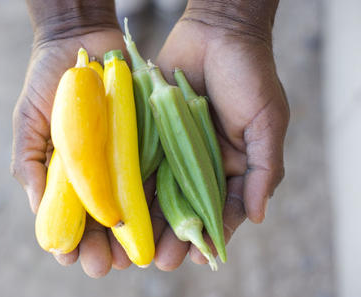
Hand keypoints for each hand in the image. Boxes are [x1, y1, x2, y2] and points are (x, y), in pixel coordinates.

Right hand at [10, 0, 149, 277]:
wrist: (83, 42)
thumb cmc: (50, 83)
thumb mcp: (29, 121)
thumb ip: (28, 162)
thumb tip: (38, 209)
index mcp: (67, 176)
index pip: (68, 219)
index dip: (69, 242)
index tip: (72, 255)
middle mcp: (98, 176)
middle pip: (101, 223)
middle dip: (102, 249)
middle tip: (106, 263)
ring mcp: (124, 164)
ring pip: (130, 210)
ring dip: (131, 237)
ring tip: (135, 257)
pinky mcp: (148, 147)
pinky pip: (154, 179)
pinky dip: (158, 205)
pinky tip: (160, 225)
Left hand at [152, 0, 288, 269]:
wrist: (216, 33)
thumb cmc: (249, 76)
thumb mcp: (266, 122)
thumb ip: (265, 169)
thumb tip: (258, 216)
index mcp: (233, 166)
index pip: (222, 209)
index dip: (212, 234)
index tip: (201, 257)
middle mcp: (200, 163)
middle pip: (185, 208)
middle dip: (174, 236)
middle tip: (159, 261)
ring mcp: (174, 150)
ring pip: (159, 193)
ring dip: (148, 221)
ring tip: (134, 247)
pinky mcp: (152, 134)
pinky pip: (140, 164)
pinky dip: (131, 187)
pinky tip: (119, 209)